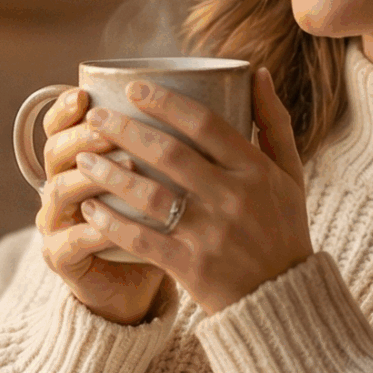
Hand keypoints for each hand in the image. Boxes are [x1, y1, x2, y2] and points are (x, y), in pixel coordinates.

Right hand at [33, 87, 168, 323]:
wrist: (136, 282)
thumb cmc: (158, 222)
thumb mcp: (168, 178)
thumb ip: (181, 139)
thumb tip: (226, 88)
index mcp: (78, 157)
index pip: (58, 123)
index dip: (64, 107)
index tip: (85, 93)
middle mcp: (60, 183)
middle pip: (54, 150)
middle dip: (81, 135)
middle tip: (108, 125)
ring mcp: (56, 221)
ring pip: (61, 190)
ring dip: (90, 177)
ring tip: (125, 166)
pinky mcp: (62, 256)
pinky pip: (75, 239)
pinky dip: (97, 229)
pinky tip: (115, 221)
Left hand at [73, 67, 310, 316]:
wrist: (282, 300)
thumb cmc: (282, 230)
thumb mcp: (290, 175)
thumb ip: (274, 123)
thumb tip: (256, 72)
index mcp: (256, 170)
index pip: (205, 123)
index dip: (165, 101)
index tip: (133, 87)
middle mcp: (233, 198)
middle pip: (169, 153)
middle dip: (125, 129)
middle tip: (95, 116)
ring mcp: (211, 234)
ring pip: (149, 195)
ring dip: (110, 173)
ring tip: (83, 159)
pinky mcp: (191, 267)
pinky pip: (142, 240)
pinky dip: (112, 223)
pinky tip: (90, 208)